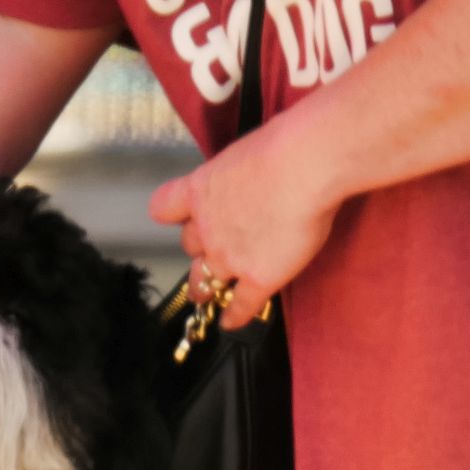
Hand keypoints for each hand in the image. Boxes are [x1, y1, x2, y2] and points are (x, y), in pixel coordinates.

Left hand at [149, 119, 340, 328]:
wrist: (305, 166)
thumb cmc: (283, 147)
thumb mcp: (244, 153)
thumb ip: (238, 176)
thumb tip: (252, 179)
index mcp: (200, 190)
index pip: (165, 207)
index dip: (173, 213)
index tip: (179, 216)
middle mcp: (206, 228)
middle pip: (190, 246)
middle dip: (200, 247)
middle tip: (214, 250)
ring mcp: (229, 257)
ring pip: (205, 281)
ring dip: (206, 287)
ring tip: (209, 295)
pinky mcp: (257, 279)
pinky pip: (239, 306)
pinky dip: (233, 316)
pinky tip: (230, 322)